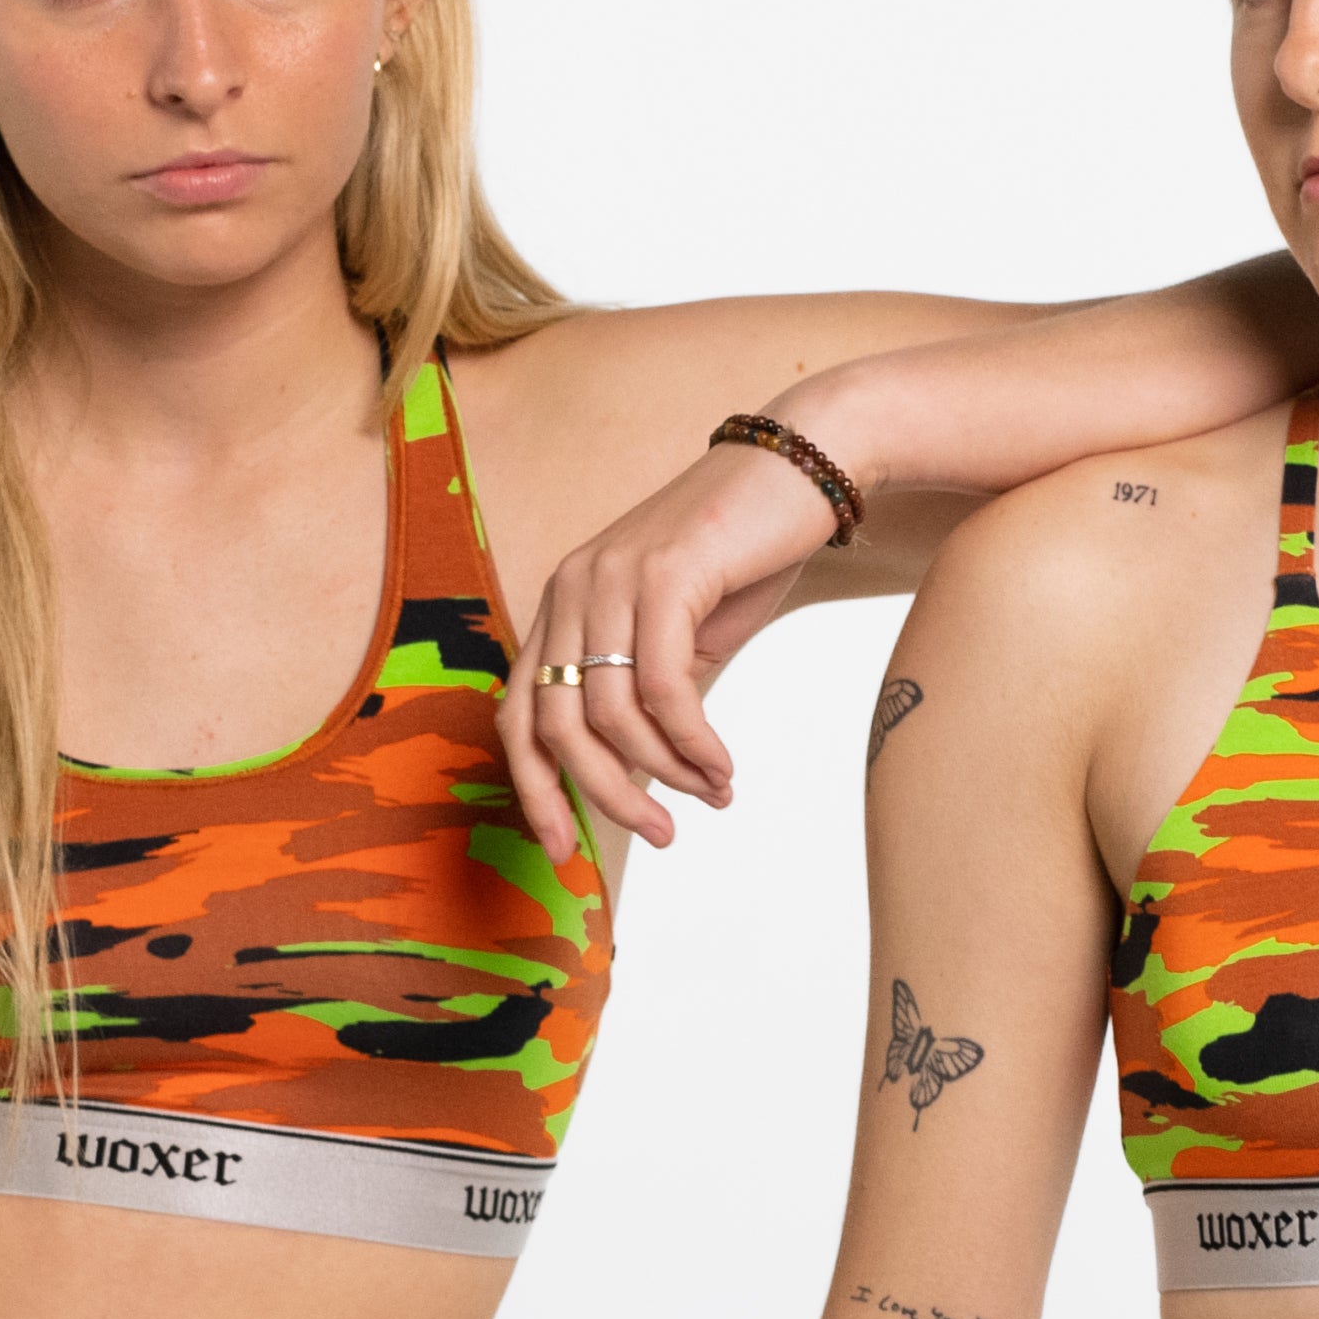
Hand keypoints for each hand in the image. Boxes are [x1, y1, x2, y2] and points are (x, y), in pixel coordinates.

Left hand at [500, 440, 836, 857]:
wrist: (799, 469)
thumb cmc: (742, 559)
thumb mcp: (678, 636)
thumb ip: (643, 695)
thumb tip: (634, 777)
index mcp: (563, 605)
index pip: (520, 712)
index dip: (535, 789)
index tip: (565, 849)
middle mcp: (572, 589)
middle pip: (558, 726)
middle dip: (606, 797)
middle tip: (661, 837)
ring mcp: (611, 578)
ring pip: (611, 715)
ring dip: (666, 773)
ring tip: (712, 794)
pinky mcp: (664, 575)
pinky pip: (664, 689)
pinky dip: (693, 743)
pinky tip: (722, 766)